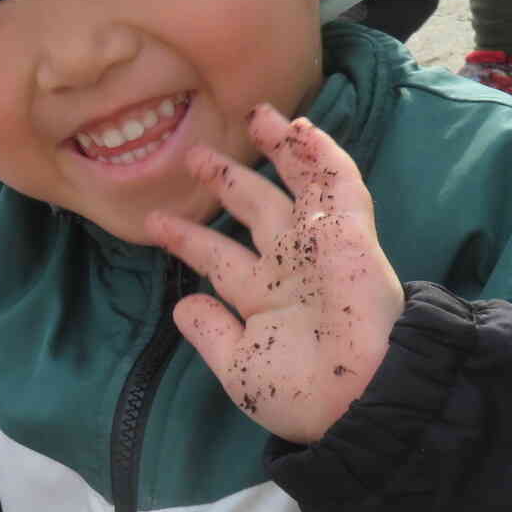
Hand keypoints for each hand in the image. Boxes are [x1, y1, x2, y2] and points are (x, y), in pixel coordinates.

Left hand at [147, 105, 404, 444]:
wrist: (357, 396)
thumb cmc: (300, 392)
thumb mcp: (239, 368)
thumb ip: (210, 333)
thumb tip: (182, 304)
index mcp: (263, 299)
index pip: (218, 257)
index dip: (187, 238)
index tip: (154, 222)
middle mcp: (289, 266)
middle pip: (253, 210)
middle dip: (225, 181)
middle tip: (194, 156)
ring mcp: (319, 244)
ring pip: (296, 184)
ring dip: (277, 150)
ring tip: (255, 115)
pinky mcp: (349, 230)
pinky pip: (336, 183)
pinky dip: (320, 153)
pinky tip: (299, 126)